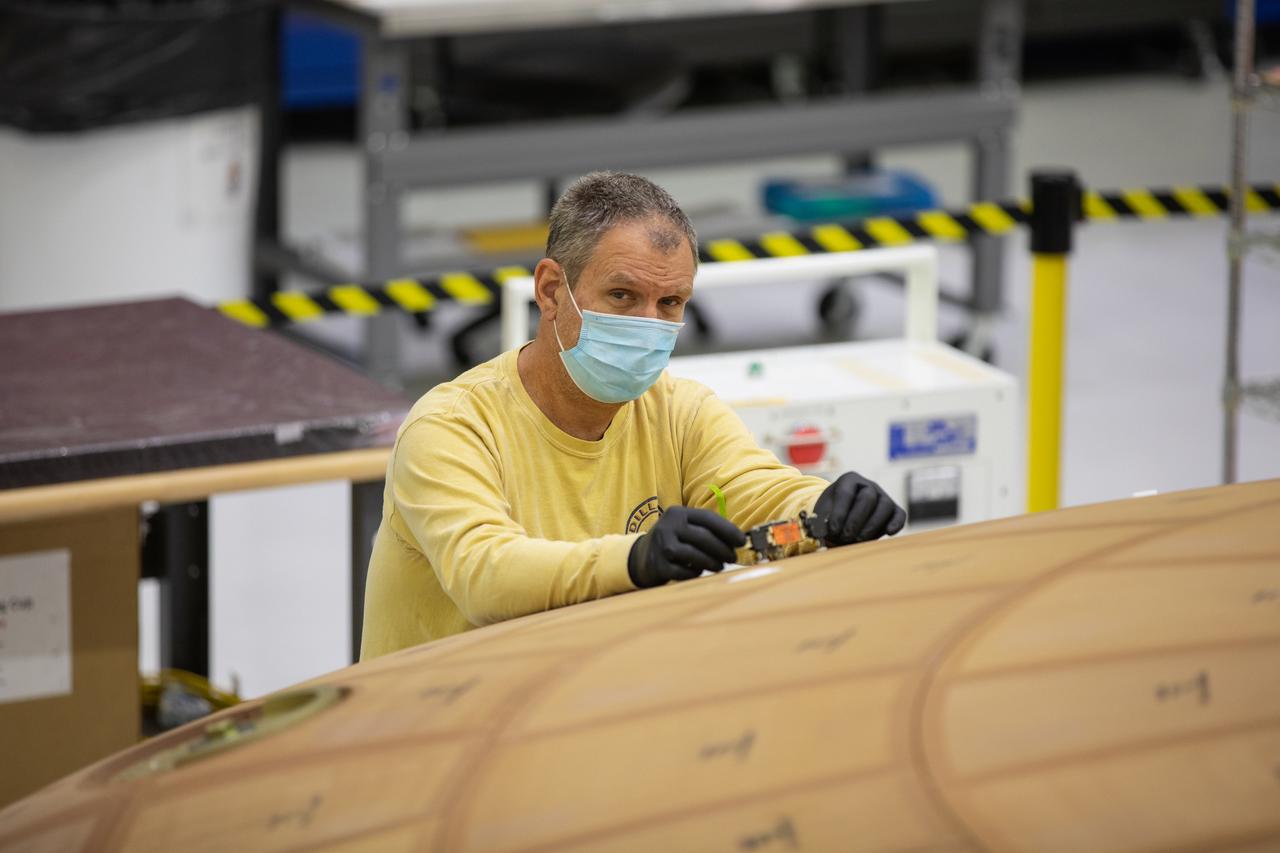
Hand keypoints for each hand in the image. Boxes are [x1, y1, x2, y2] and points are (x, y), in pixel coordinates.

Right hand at [627, 506, 746, 587]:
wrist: (640, 557)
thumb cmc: (672, 541)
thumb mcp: (683, 527)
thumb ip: (706, 529)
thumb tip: (738, 538)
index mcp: (677, 513)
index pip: (708, 518)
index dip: (728, 529)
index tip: (742, 540)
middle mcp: (668, 526)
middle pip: (704, 537)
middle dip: (723, 549)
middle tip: (733, 557)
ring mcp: (661, 546)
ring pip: (696, 556)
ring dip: (713, 563)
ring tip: (719, 566)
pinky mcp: (658, 566)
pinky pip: (686, 572)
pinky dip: (696, 573)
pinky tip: (698, 571)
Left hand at [814, 472, 905, 545]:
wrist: (843, 520)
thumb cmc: (831, 515)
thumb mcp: (822, 514)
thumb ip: (822, 522)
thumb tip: (824, 532)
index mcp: (848, 480)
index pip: (846, 493)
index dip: (839, 512)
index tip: (832, 529)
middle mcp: (868, 485)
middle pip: (867, 498)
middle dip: (856, 520)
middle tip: (845, 537)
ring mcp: (883, 496)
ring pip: (885, 506)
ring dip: (872, 525)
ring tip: (859, 539)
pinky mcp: (894, 510)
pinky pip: (899, 514)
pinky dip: (896, 523)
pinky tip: (889, 533)